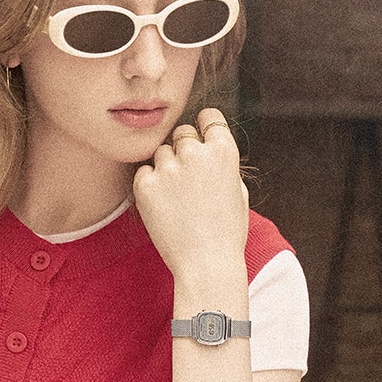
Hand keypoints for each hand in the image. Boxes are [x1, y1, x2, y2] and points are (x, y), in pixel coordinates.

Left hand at [133, 109, 248, 280]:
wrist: (206, 264)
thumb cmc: (227, 232)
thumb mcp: (238, 190)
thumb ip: (222, 163)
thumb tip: (208, 146)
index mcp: (223, 151)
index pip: (208, 117)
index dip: (204, 128)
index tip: (201, 139)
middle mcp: (195, 153)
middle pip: (182, 133)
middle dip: (184, 149)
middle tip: (187, 178)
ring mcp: (168, 168)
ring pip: (161, 152)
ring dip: (166, 167)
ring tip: (176, 198)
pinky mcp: (145, 185)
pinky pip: (143, 172)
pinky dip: (150, 184)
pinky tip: (163, 205)